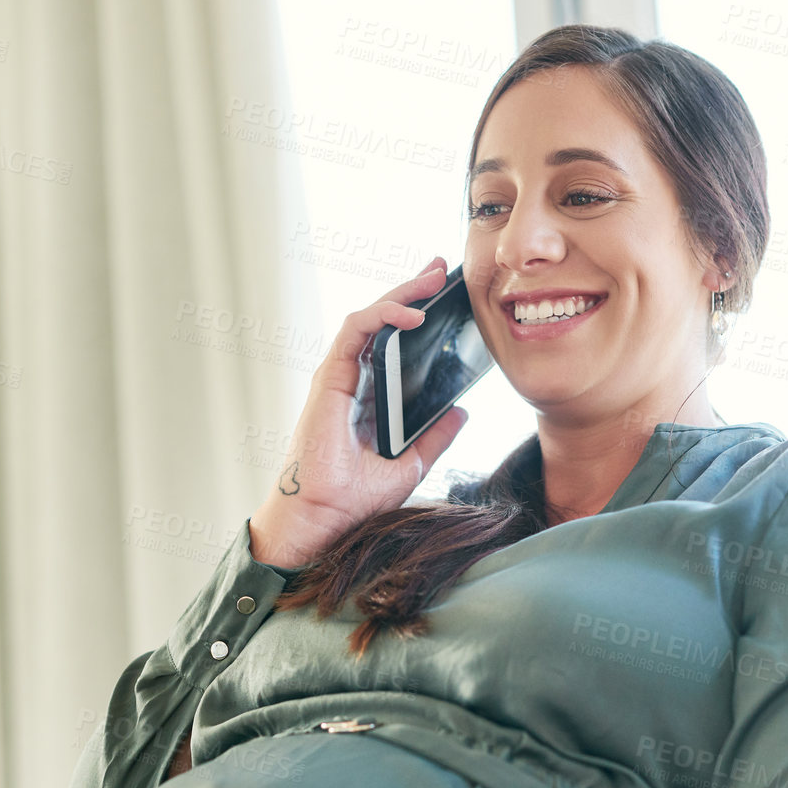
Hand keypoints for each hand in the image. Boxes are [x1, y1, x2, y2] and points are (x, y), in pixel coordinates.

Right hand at [249, 255, 470, 568]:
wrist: (325, 519)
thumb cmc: (352, 500)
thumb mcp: (410, 464)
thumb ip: (434, 436)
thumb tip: (461, 411)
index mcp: (366, 398)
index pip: (391, 343)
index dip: (414, 314)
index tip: (444, 297)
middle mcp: (350, 382)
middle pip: (381, 323)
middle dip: (411, 291)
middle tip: (442, 268)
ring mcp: (338, 377)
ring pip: (369, 318)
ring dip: (401, 294)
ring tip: (434, 279)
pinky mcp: (330, 378)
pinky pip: (355, 331)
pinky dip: (383, 315)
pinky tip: (413, 314)